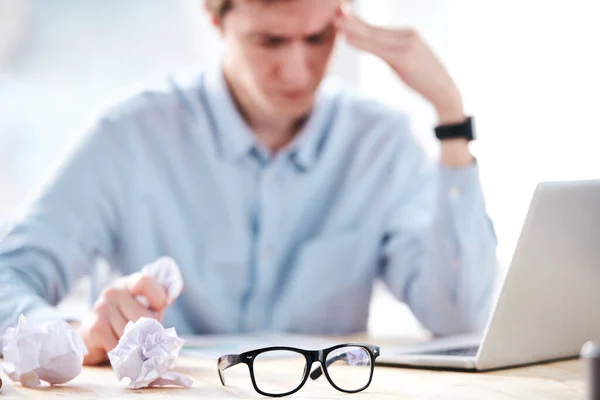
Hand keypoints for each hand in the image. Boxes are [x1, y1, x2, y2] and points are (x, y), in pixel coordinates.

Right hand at [77, 273, 167, 364]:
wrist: (91, 339)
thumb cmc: (124, 322)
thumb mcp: (142, 308)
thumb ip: (157, 304)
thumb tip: (169, 300)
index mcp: (128, 284)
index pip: (144, 282)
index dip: (157, 297)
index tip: (158, 310)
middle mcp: (113, 292)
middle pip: (144, 316)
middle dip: (148, 331)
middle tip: (143, 336)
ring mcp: (101, 309)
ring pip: (132, 333)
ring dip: (135, 344)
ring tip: (130, 344)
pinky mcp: (95, 329)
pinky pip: (119, 346)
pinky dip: (123, 354)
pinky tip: (118, 350)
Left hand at [335, 5, 464, 124]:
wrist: (444, 91)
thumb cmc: (423, 78)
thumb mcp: (403, 62)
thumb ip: (387, 52)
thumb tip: (369, 48)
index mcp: (408, 33)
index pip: (376, 28)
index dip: (356, 21)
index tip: (340, 13)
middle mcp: (408, 34)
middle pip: (373, 29)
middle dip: (352, 21)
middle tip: (334, 12)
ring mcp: (407, 44)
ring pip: (374, 37)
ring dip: (353, 29)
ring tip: (336, 22)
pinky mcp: (404, 57)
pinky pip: (378, 49)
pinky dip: (362, 44)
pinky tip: (348, 41)